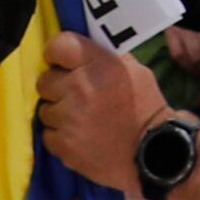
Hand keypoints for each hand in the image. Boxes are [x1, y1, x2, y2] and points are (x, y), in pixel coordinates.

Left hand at [41, 29, 168, 191]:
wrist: (155, 152)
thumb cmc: (145, 108)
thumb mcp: (135, 71)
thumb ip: (104, 58)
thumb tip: (80, 53)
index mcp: (99, 66)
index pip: (59, 46)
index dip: (56, 54)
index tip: (61, 63)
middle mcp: (80, 89)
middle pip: (44, 80)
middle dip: (57, 87)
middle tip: (73, 95)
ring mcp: (70, 119)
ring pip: (44, 110)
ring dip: (58, 114)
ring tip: (79, 120)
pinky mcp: (65, 146)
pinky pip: (47, 135)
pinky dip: (60, 137)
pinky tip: (78, 137)